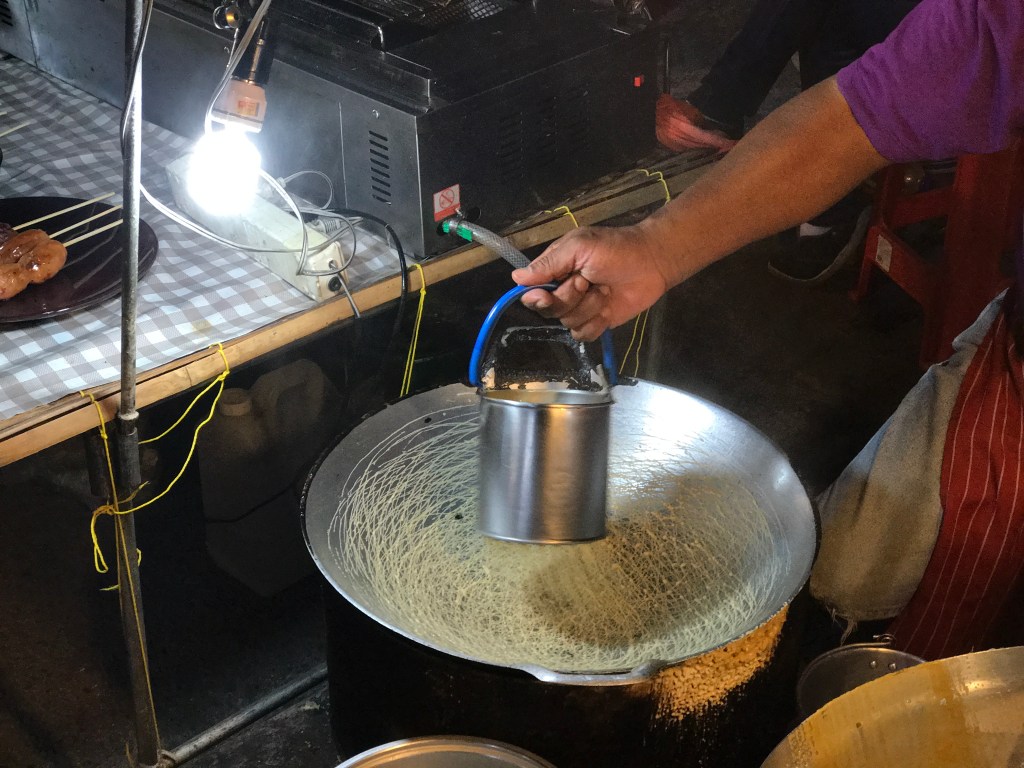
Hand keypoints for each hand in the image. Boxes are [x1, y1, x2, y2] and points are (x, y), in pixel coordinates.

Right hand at [511, 225, 670, 340]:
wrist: (652, 263)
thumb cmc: (615, 248)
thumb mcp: (579, 246)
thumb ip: (549, 263)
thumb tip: (516, 278)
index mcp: (555, 270)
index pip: (531, 292)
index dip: (536, 298)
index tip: (546, 295)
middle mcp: (563, 291)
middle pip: (548, 311)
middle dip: (569, 298)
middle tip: (587, 281)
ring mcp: (581, 308)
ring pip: (568, 322)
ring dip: (588, 307)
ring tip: (604, 290)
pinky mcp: (597, 322)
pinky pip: (584, 334)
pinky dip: (596, 323)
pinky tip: (608, 309)